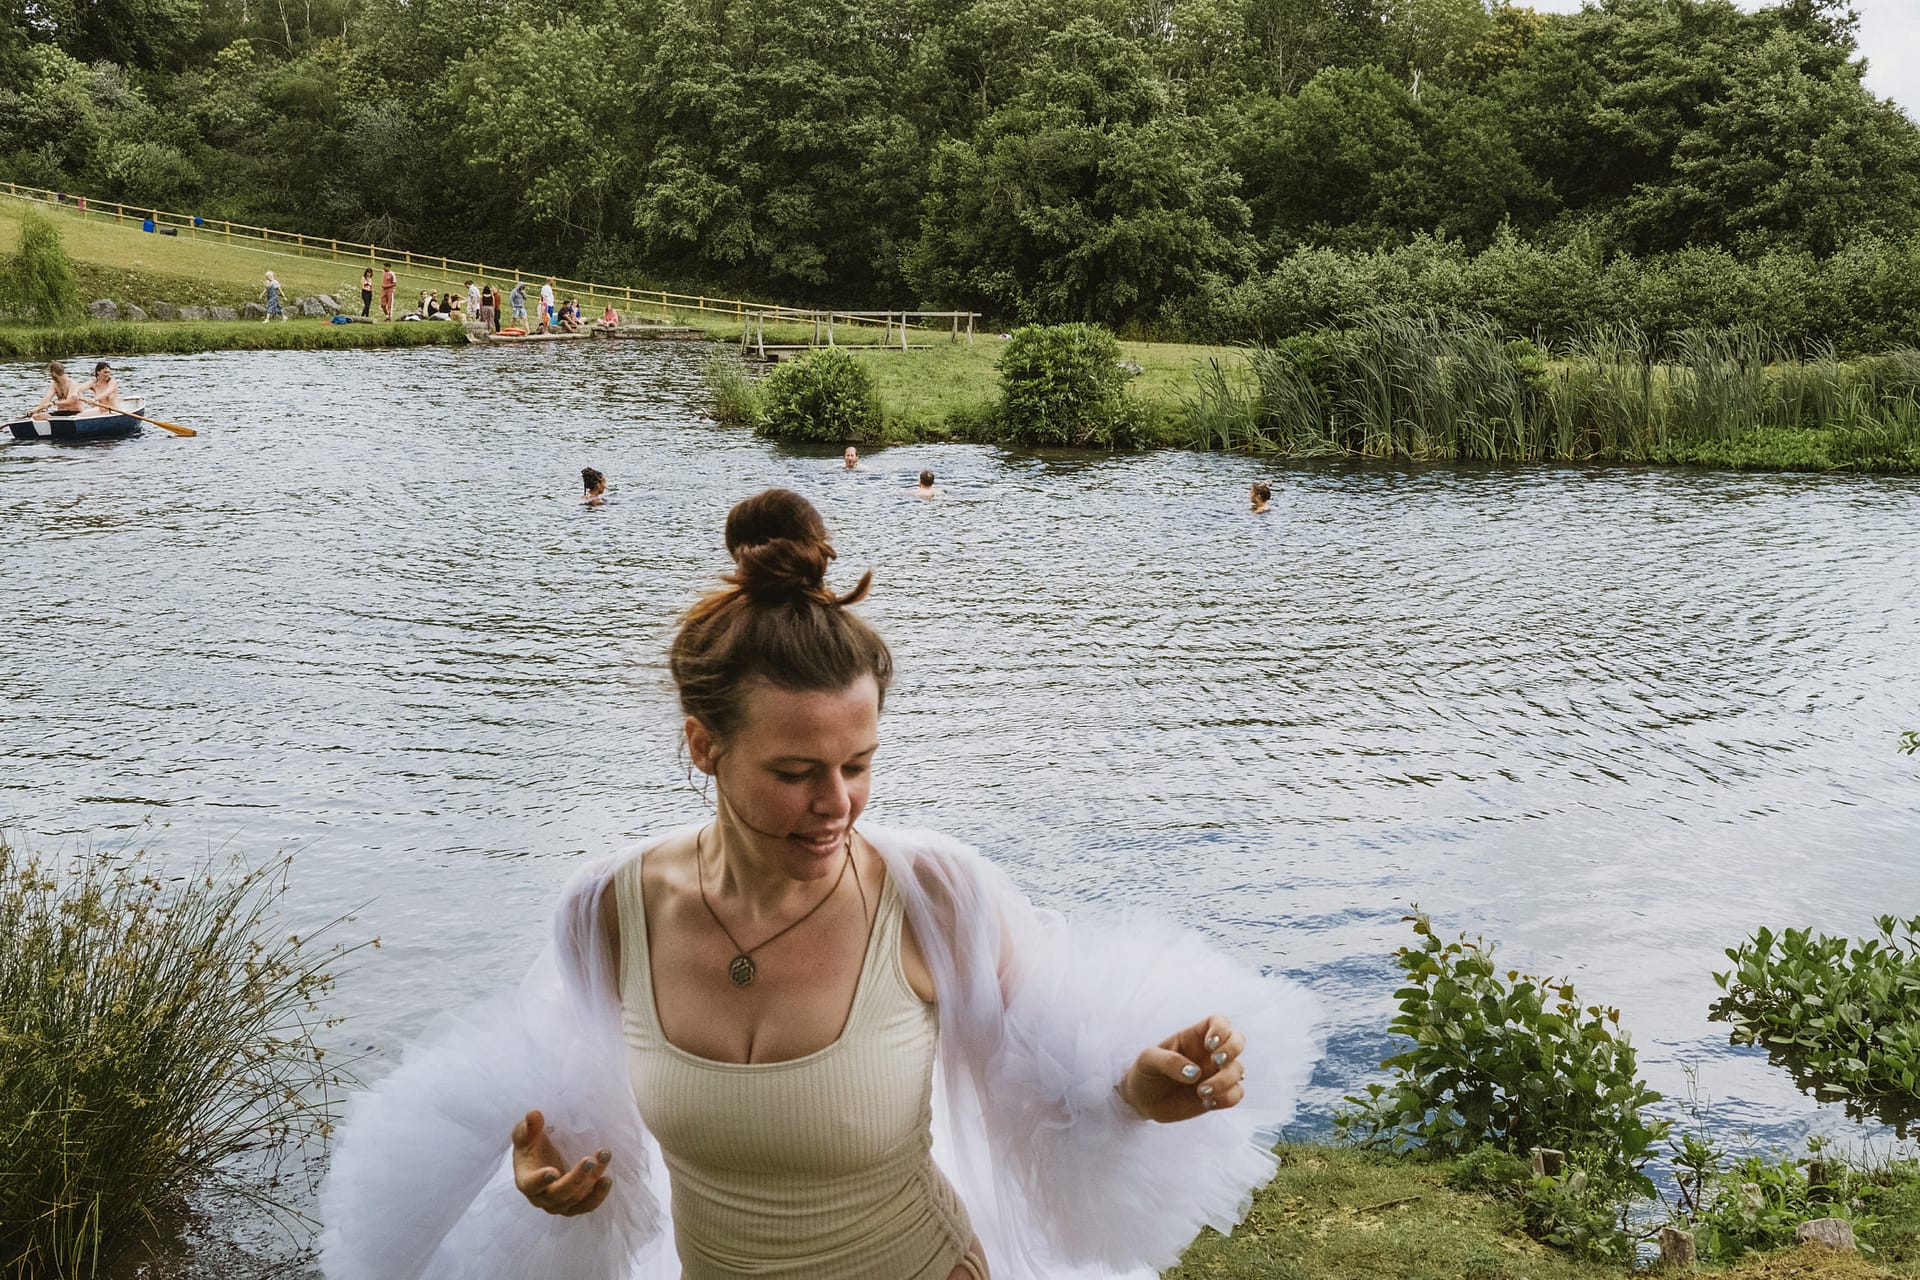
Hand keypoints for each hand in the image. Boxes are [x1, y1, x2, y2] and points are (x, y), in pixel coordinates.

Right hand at [511, 1109, 612, 1215]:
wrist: (541, 1159)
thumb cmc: (531, 1146)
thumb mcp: (527, 1134)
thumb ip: (528, 1127)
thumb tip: (534, 1114)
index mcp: (525, 1181)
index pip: (531, 1185)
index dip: (540, 1180)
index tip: (553, 1171)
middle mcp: (540, 1198)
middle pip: (558, 1194)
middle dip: (576, 1178)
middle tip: (589, 1159)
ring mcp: (557, 1204)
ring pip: (575, 1198)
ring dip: (591, 1181)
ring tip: (604, 1159)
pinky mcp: (573, 1205)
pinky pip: (586, 1206)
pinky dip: (597, 1196)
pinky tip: (606, 1180)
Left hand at [1117, 1015, 1246, 1122]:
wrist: (1142, 1100)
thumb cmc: (1145, 1072)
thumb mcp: (1148, 1060)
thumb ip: (1169, 1062)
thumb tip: (1194, 1073)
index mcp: (1194, 1037)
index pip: (1219, 1022)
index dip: (1221, 1029)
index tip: (1209, 1044)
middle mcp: (1209, 1053)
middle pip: (1238, 1040)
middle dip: (1232, 1049)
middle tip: (1216, 1060)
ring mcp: (1215, 1074)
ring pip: (1238, 1070)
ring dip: (1225, 1081)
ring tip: (1201, 1092)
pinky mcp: (1218, 1095)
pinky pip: (1236, 1094)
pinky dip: (1227, 1098)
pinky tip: (1206, 1101)